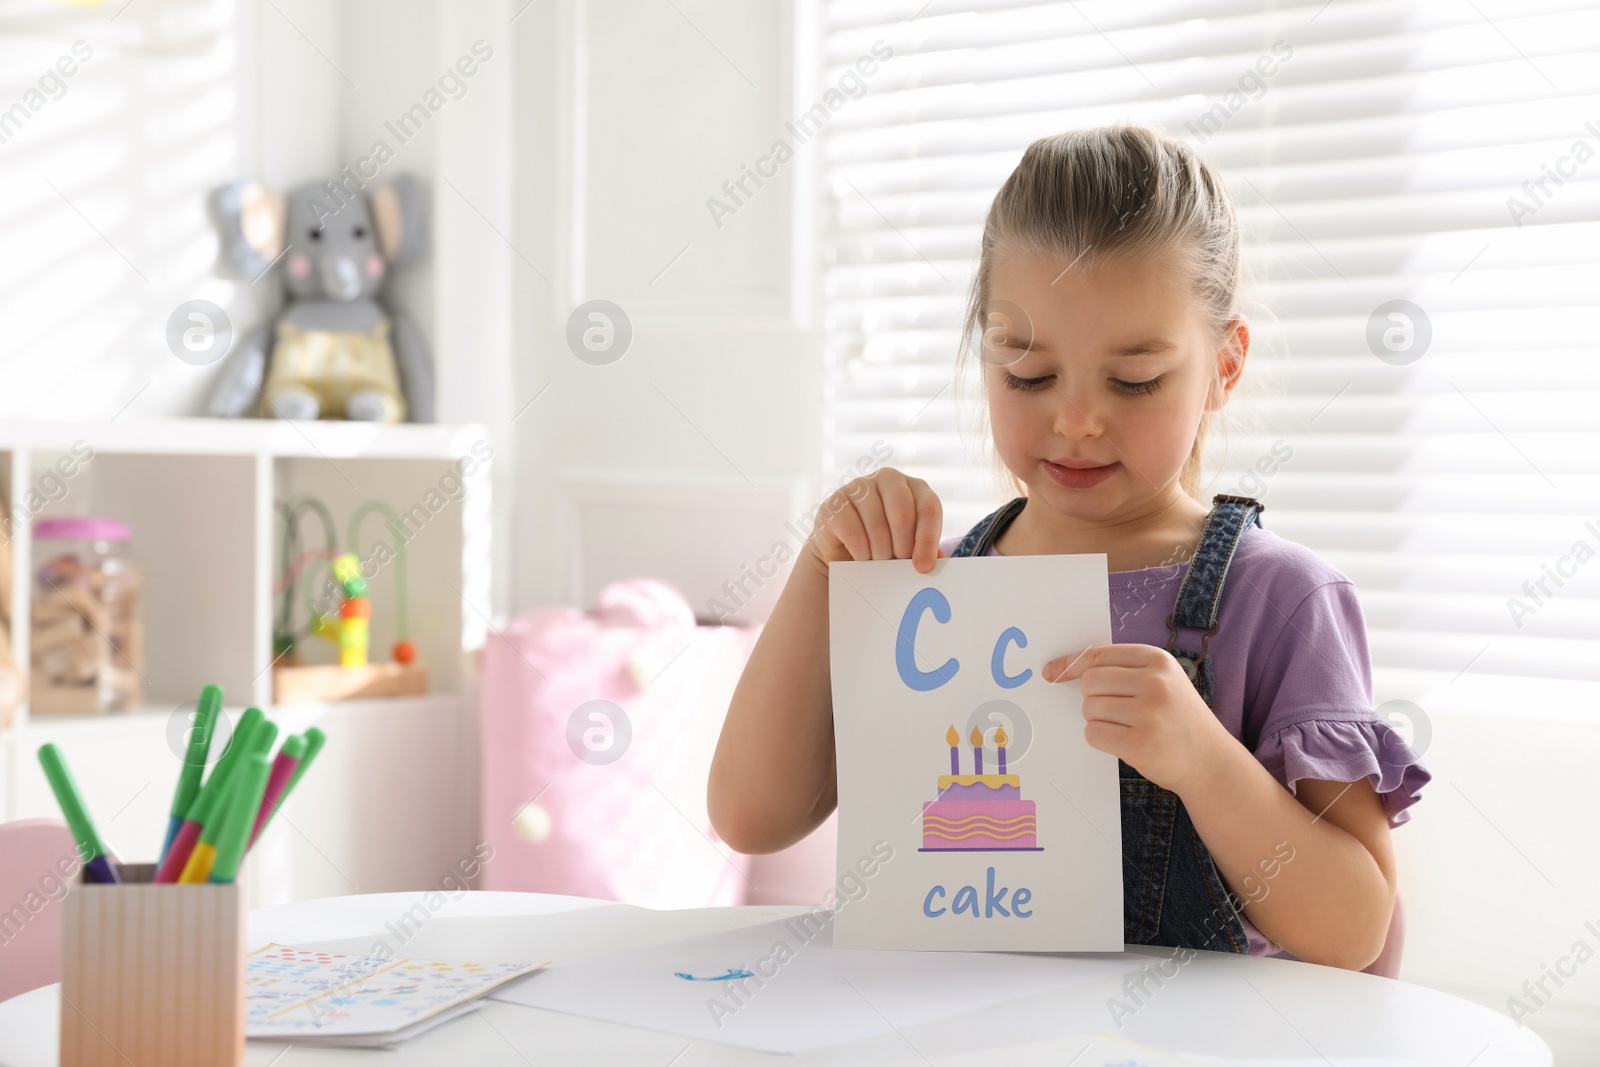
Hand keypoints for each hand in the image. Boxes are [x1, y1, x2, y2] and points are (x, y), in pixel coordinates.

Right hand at [805, 467, 945, 577]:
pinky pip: (853, 532)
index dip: (928, 540)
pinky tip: (862, 559)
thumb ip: (927, 551)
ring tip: (879, 564)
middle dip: (902, 548)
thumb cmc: (885, 546)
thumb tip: (940, 561)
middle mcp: (888, 478)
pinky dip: (860, 553)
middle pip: (903, 515)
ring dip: (880, 554)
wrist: (843, 551)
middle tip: (898, 565)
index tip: (923, 568)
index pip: (929, 508)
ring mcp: (859, 486)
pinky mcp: (834, 502)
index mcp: (914, 486)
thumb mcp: (910, 548)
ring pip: (877, 527)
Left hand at [1044, 643, 1230, 794]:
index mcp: (1158, 660)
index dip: (1070, 665)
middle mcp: (1155, 682)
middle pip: (1089, 683)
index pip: (1098, 656)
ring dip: (1099, 720)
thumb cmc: (1177, 717)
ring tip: (1127, 727)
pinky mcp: (1140, 743)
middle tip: (1116, 711)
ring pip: (1089, 709)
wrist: (1210, 760)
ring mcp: (1149, 713)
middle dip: (1094, 698)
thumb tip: (1060, 670)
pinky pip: (1093, 734)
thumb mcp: (1162, 680)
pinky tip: (1124, 741)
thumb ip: (1121, 670)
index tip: (1051, 673)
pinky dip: (1101, 738)